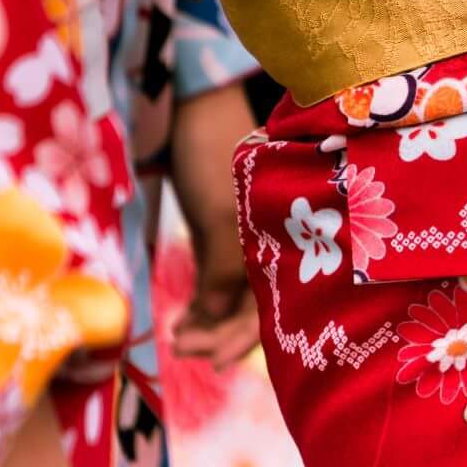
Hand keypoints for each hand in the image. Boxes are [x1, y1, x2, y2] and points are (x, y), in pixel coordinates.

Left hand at [169, 83, 260, 365]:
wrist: (193, 107)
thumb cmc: (211, 156)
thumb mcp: (217, 219)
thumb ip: (224, 276)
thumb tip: (216, 324)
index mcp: (288, 243)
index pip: (274, 308)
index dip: (243, 339)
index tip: (208, 359)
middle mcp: (275, 247)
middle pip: (257, 310)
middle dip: (222, 335)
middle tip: (182, 348)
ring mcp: (249, 243)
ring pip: (236, 300)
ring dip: (210, 323)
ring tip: (178, 337)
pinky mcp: (226, 236)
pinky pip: (220, 281)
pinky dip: (203, 304)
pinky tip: (184, 319)